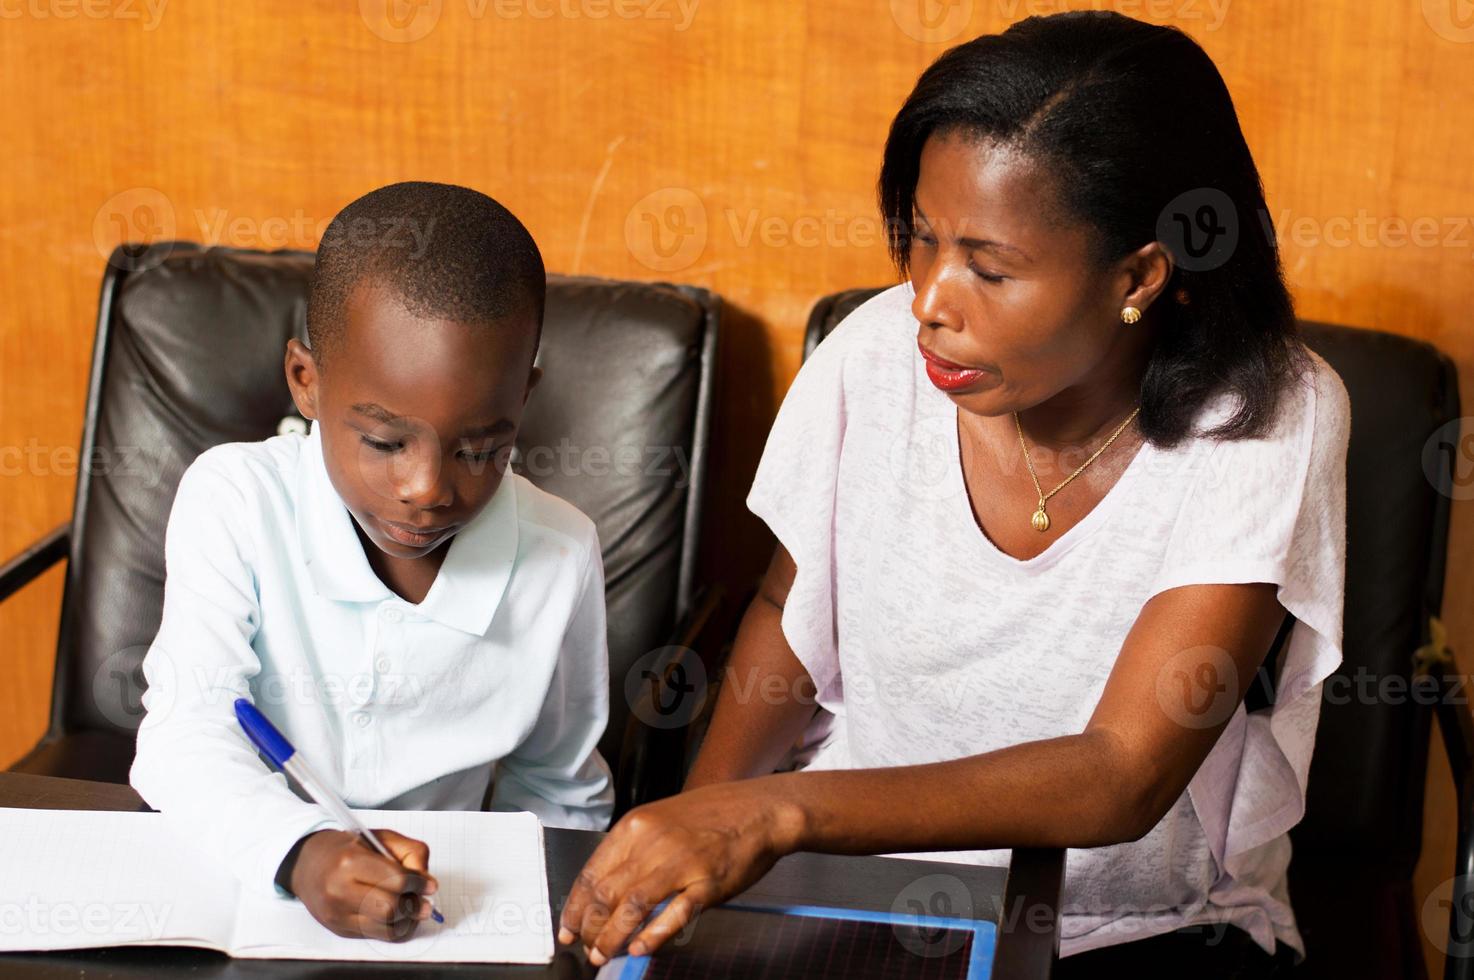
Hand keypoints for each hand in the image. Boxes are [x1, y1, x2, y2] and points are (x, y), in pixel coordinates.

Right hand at [289, 828, 438, 940]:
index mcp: (350, 862)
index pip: (396, 880)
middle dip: (413, 904)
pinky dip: (396, 928)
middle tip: (422, 899)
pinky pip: (378, 936)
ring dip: (408, 919)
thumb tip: (427, 883)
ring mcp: (338, 913)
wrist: (308, 864)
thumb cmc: (347, 848)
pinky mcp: (340, 928)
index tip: (429, 884)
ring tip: (412, 908)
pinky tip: (400, 917)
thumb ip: (410, 853)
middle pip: (391, 908)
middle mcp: (340, 890)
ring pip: (386, 927)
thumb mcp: (380, 837)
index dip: (419, 883)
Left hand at [558, 778, 804, 964]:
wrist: (759, 809)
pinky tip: (639, 948)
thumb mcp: (661, 819)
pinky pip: (674, 914)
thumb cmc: (712, 815)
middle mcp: (652, 842)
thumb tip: (606, 888)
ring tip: (604, 955)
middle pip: (606, 894)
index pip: (591, 873)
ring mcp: (681, 863)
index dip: (575, 908)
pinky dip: (652, 935)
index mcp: (636, 826)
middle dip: (590, 928)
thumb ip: (634, 849)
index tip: (568, 928)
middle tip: (586, 948)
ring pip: (632, 907)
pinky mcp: (707, 883)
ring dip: (612, 938)